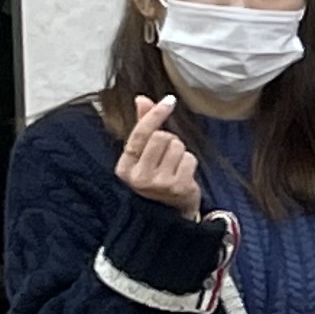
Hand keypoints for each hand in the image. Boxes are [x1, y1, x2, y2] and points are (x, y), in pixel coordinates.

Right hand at [115, 95, 201, 214]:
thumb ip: (143, 127)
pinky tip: (183, 175)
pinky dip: (189, 162)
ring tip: (174, 167)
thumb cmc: (154, 178)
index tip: (169, 101)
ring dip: (180, 152)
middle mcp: (139, 177)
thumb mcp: (143, 155)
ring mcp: (159, 184)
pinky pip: (189, 159)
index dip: (155, 115)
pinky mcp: (178, 188)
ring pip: (177, 147)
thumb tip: (141, 98)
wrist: (168, 215)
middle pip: (162, 137)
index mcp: (125, 167)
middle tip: (167, 156)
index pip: (141, 134)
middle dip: (169, 140)